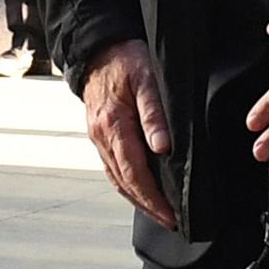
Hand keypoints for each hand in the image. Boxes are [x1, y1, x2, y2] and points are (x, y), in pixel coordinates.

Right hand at [82, 40, 175, 230]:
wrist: (97, 47)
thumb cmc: (125, 58)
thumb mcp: (146, 78)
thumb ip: (154, 113)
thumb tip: (163, 148)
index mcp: (113, 125)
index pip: (134, 173)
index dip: (152, 198)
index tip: (171, 214)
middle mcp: (101, 136)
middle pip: (123, 182)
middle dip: (147, 205)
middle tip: (171, 221)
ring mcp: (97, 137)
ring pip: (115, 177)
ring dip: (136, 198)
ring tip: (158, 212)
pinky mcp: (98, 134)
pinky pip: (112, 166)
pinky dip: (126, 183)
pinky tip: (139, 189)